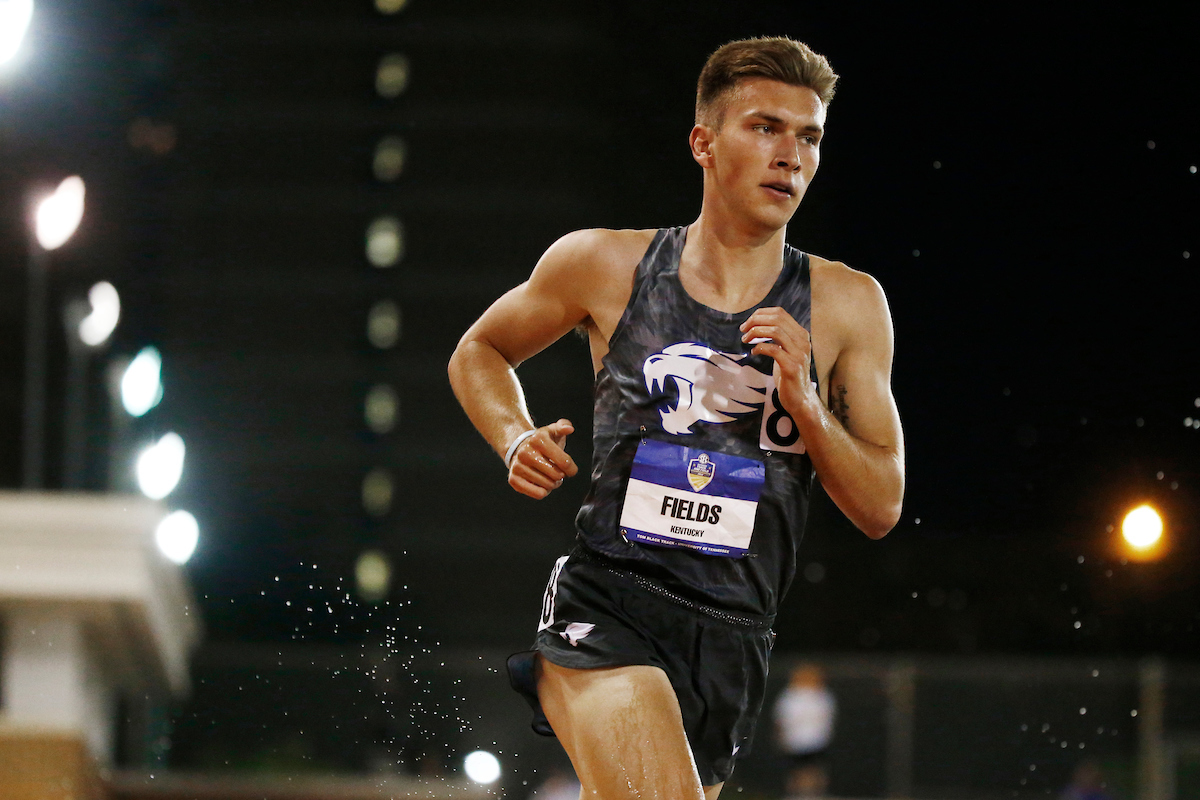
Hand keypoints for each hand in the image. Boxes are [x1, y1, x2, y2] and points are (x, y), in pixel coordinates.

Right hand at [508, 419, 578, 498]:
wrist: (518, 448)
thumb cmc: (541, 442)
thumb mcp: (552, 430)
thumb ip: (563, 426)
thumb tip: (569, 429)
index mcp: (538, 440)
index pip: (564, 462)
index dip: (571, 469)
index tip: (571, 469)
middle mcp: (526, 453)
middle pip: (556, 475)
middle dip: (561, 476)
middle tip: (558, 472)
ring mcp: (518, 466)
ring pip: (547, 485)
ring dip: (552, 484)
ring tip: (549, 476)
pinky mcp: (513, 479)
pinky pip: (537, 494)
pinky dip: (543, 492)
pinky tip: (541, 484)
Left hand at [739, 307, 819, 422]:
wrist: (800, 398)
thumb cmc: (789, 374)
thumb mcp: (786, 351)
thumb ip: (779, 337)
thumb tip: (758, 323)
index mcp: (801, 334)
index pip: (780, 313)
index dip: (761, 313)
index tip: (748, 321)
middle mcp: (802, 341)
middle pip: (777, 319)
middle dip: (756, 320)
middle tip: (743, 329)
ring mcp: (799, 354)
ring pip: (776, 331)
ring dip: (756, 332)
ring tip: (745, 339)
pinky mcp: (792, 367)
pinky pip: (773, 350)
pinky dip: (760, 347)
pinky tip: (753, 352)